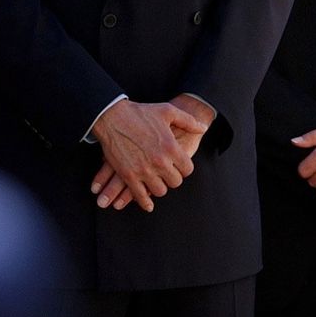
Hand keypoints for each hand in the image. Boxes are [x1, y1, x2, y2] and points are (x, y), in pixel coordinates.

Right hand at [88, 99, 206, 211]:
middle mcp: (160, 162)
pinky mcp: (128, 176)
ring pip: (160, 191)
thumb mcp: (168, 112)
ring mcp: (143, 170)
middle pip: (175, 182)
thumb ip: (188, 121)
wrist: (112, 117)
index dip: (185, 169)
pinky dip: (145, 202)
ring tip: (158, 182)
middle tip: (168, 174)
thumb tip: (203, 128)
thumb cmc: (141, 113)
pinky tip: (148, 204)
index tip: (180, 166)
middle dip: (173, 178)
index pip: (188, 170)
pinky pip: (140, 196)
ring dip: (160, 187)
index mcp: (171, 147)